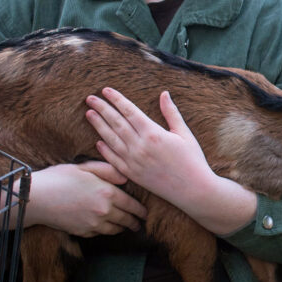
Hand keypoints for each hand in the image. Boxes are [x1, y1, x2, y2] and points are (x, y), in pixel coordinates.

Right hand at [24, 161, 145, 236]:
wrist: (37, 199)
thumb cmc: (60, 178)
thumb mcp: (85, 167)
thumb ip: (108, 171)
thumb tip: (126, 177)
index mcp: (107, 192)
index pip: (132, 204)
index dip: (141, 210)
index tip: (147, 212)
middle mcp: (104, 210)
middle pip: (127, 219)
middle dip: (136, 221)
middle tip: (141, 223)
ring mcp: (93, 224)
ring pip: (116, 229)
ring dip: (123, 228)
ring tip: (128, 226)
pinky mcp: (83, 232)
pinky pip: (101, 233)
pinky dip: (107, 230)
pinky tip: (109, 227)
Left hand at [86, 88, 256, 234]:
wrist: (193, 190)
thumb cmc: (193, 160)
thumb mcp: (184, 133)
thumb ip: (171, 113)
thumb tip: (164, 93)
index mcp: (153, 133)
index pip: (130, 111)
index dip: (117, 99)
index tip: (106, 90)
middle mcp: (140, 146)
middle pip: (116, 123)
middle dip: (102, 108)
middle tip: (90, 98)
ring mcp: (134, 162)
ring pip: (111, 140)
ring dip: (99, 126)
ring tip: (89, 114)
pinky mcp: (132, 175)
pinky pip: (114, 160)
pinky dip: (105, 149)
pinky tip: (99, 141)